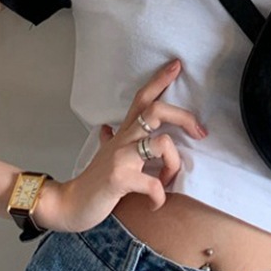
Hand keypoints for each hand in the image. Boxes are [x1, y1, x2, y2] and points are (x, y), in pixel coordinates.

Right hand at [33, 58, 206, 233]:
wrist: (70, 204)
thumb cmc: (94, 183)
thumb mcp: (104, 155)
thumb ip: (109, 139)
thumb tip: (106, 128)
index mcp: (123, 133)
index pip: (142, 97)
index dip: (160, 80)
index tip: (177, 65)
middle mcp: (123, 139)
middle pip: (156, 110)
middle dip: (184, 117)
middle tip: (200, 132)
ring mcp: (121, 156)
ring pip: (163, 142)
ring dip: (174, 165)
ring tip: (168, 182)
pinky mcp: (120, 177)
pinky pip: (154, 183)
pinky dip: (159, 197)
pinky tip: (154, 204)